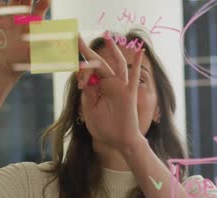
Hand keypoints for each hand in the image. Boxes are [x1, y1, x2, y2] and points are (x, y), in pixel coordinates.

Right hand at [0, 0, 49, 79]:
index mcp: (34, 24)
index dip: (43, 1)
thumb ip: (40, 46)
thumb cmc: (21, 63)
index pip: (41, 6)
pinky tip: (1, 7)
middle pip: (27, 0)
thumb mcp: (33, 55)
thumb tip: (51, 42)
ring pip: (13, 0)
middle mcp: (23, 18)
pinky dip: (0, 4)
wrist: (3, 67)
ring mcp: (10, 18)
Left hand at [78, 36, 145, 151]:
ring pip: (117, 65)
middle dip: (87, 51)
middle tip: (76, 37)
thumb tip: (86, 77)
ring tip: (107, 36)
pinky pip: (134, 77)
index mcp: (99, 87)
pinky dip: (137, 64)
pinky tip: (139, 51)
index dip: (82, 71)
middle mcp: (110, 84)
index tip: (79, 81)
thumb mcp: (90, 109)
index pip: (90, 71)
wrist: (117, 142)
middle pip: (99, 64)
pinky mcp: (129, 94)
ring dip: (113, 50)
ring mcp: (121, 88)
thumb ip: (89, 93)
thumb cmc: (104, 128)